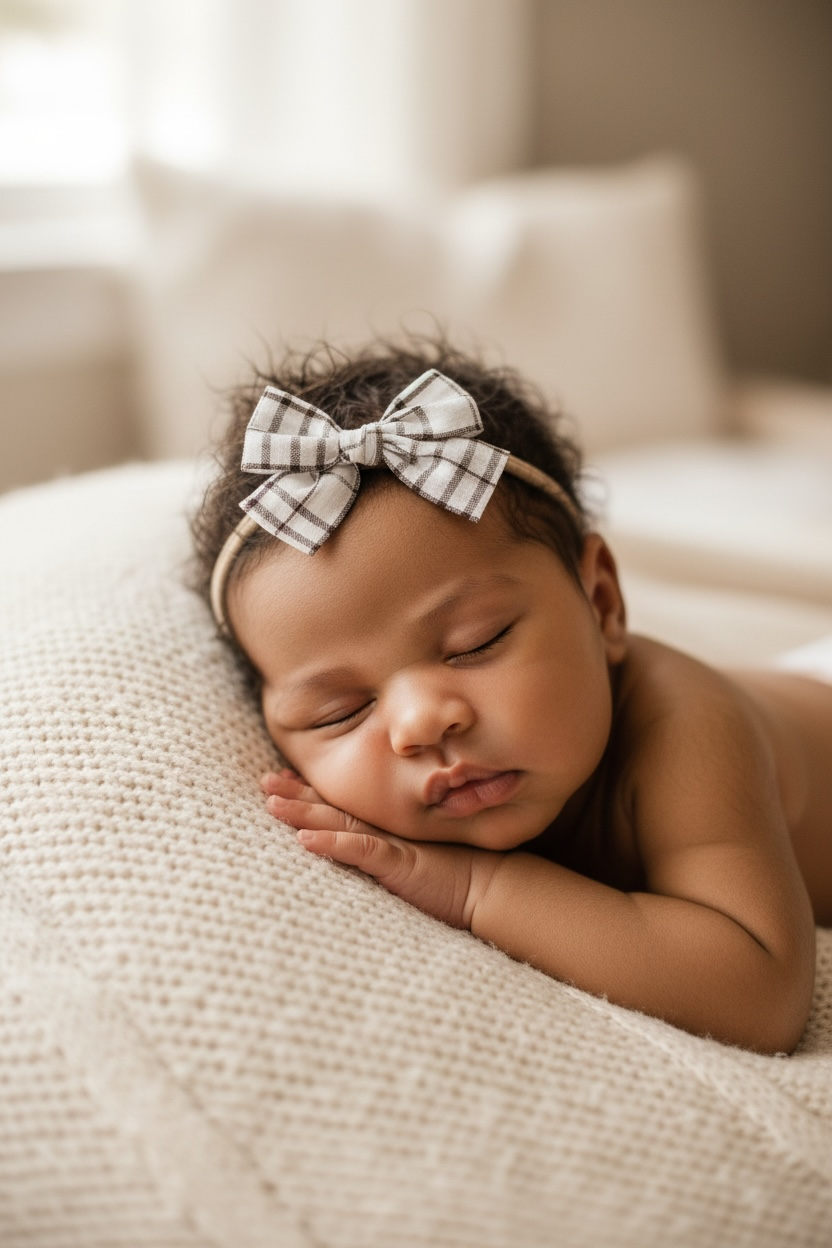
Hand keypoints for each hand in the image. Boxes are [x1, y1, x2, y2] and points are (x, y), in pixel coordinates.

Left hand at [260, 769, 503, 929]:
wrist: (491, 886)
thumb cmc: (457, 874)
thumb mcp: (414, 859)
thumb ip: (388, 851)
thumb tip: (364, 851)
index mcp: (385, 828)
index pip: (340, 807)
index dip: (310, 793)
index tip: (280, 782)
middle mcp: (384, 831)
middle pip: (332, 808)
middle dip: (297, 794)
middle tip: (265, 782)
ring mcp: (390, 844)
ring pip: (338, 824)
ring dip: (304, 814)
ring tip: (272, 805)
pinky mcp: (398, 864)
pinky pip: (360, 852)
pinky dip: (332, 846)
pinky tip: (306, 842)